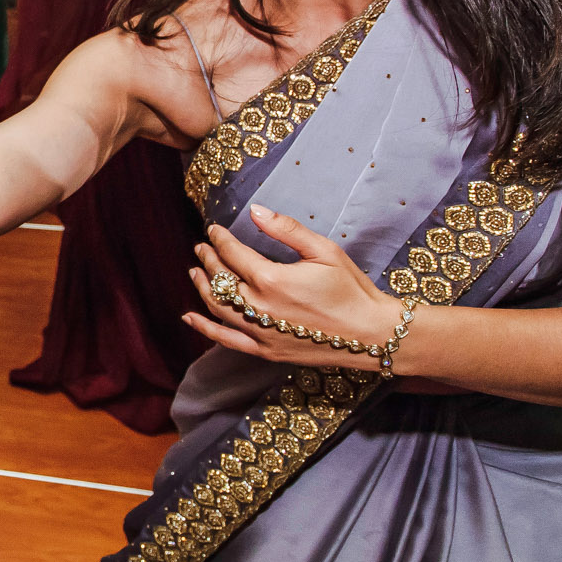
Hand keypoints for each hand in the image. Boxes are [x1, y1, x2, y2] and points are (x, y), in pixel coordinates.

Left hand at [183, 205, 406, 370]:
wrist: (372, 333)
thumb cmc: (352, 289)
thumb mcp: (324, 251)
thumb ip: (286, 229)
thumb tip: (254, 210)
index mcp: (271, 279)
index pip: (233, 253)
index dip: (220, 239)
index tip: (214, 230)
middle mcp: (259, 307)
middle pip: (220, 279)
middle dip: (208, 260)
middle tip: (202, 247)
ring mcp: (260, 333)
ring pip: (217, 308)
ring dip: (202, 287)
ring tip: (195, 272)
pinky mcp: (266, 351)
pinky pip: (226, 340)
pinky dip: (205, 327)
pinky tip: (189, 316)